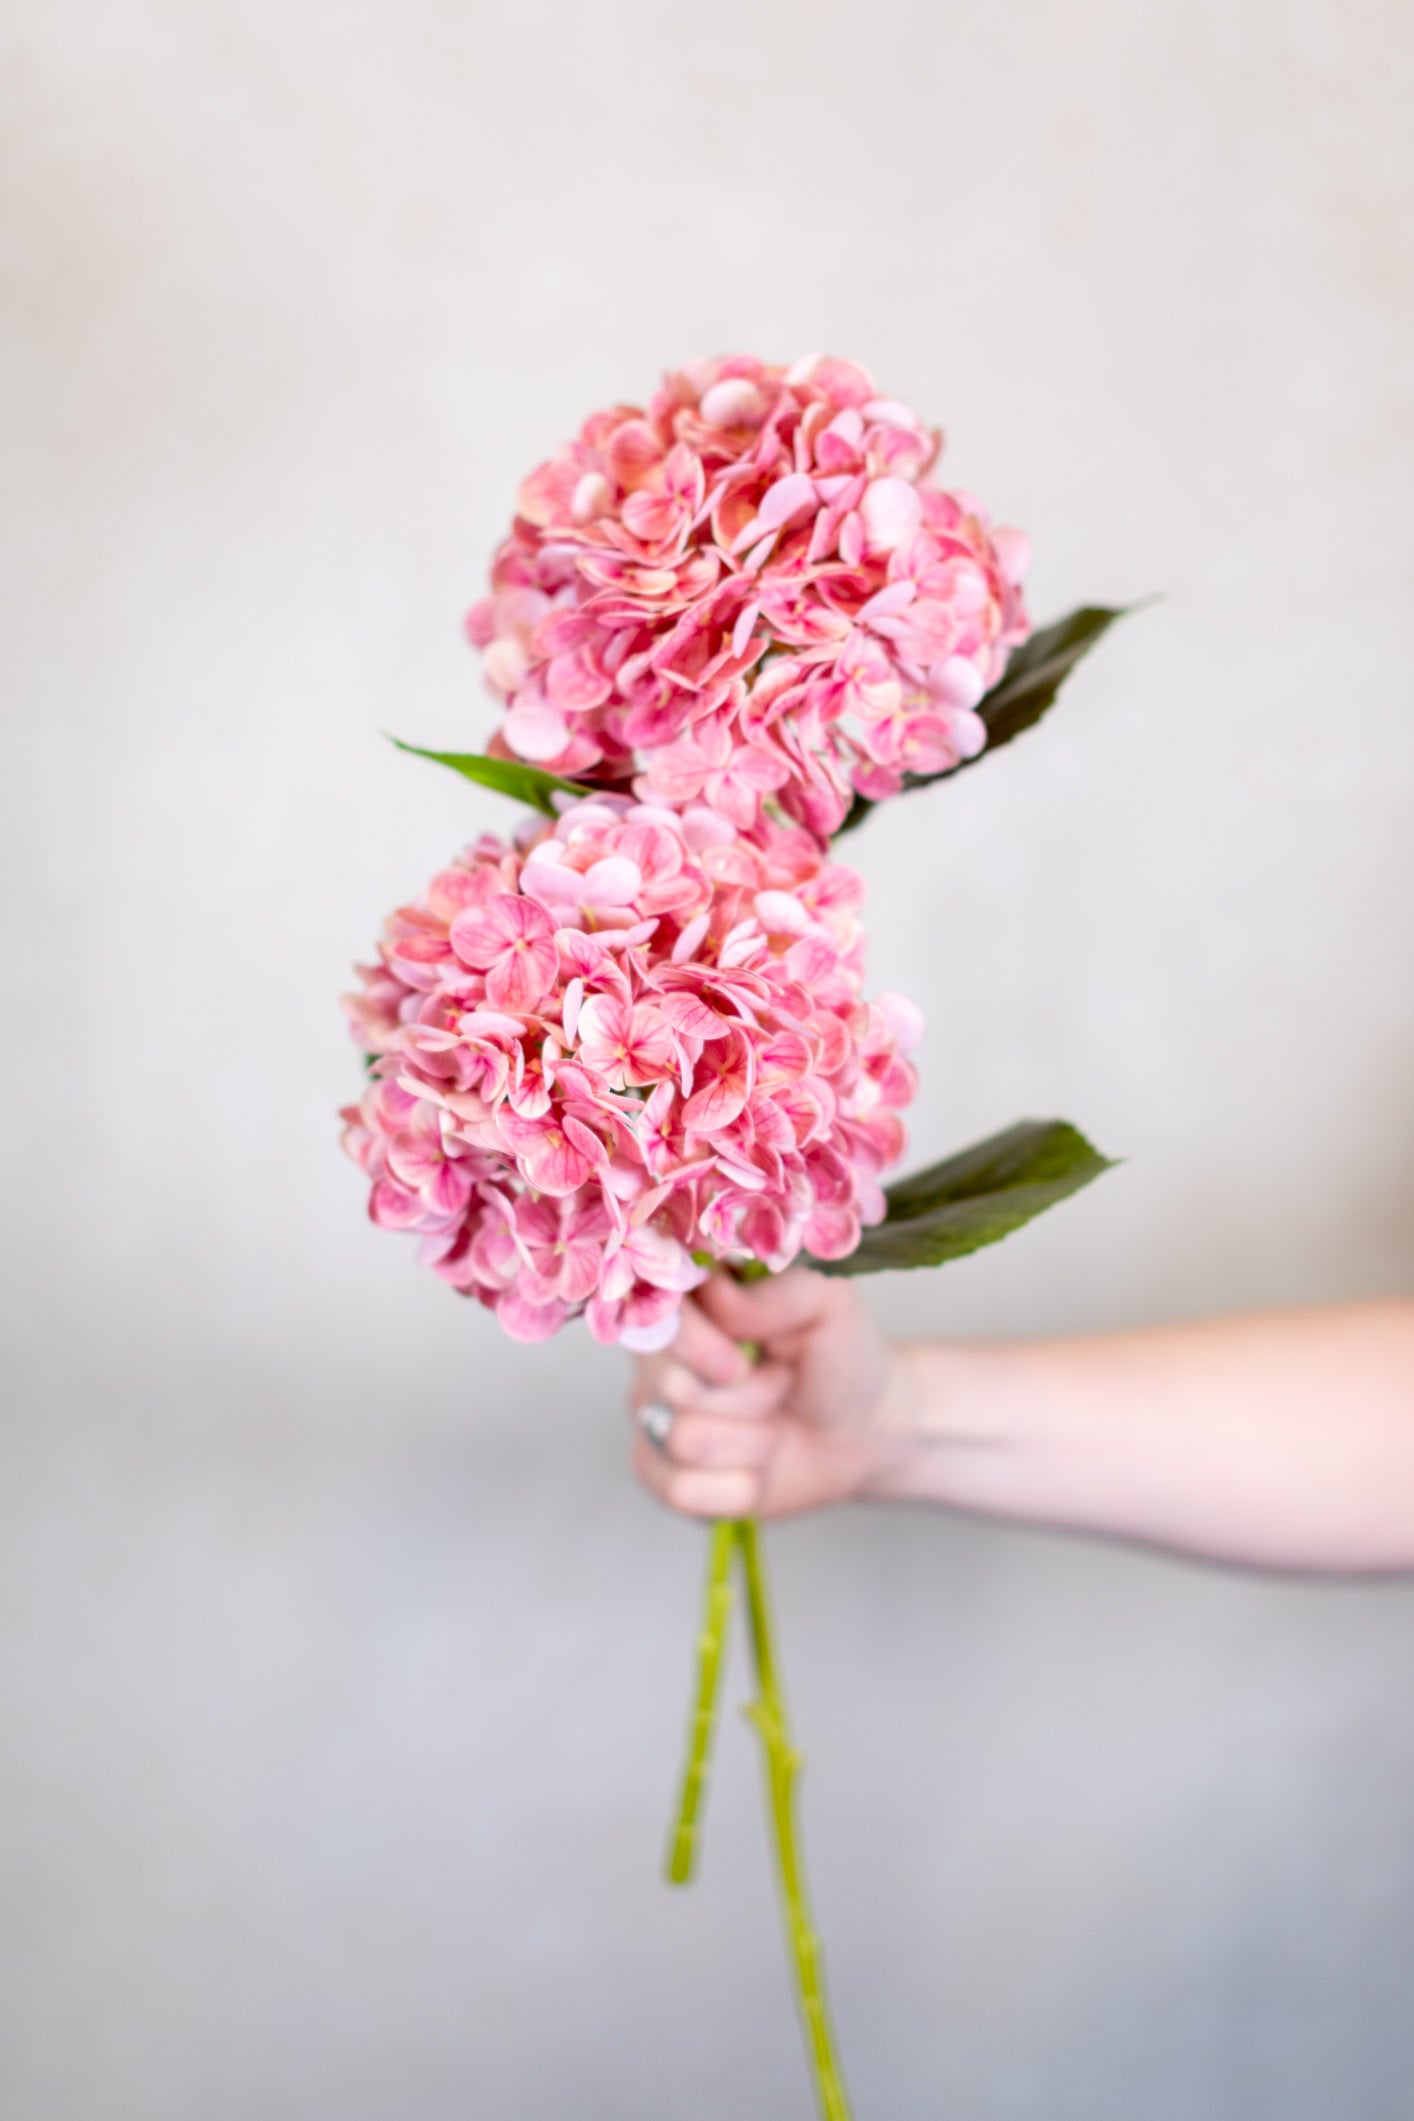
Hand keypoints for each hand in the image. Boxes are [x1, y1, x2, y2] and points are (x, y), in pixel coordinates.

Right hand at [629, 1269, 908, 1520]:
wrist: (856, 1434)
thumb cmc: (838, 1360)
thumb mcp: (831, 1307)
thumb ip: (781, 1291)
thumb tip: (716, 1295)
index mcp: (693, 1302)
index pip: (659, 1316)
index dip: (695, 1344)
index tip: (741, 1364)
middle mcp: (660, 1356)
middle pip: (672, 1386)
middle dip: (749, 1398)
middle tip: (781, 1385)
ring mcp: (655, 1415)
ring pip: (682, 1440)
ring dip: (752, 1443)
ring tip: (774, 1426)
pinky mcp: (662, 1473)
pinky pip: (681, 1491)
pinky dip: (738, 1488)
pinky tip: (757, 1470)